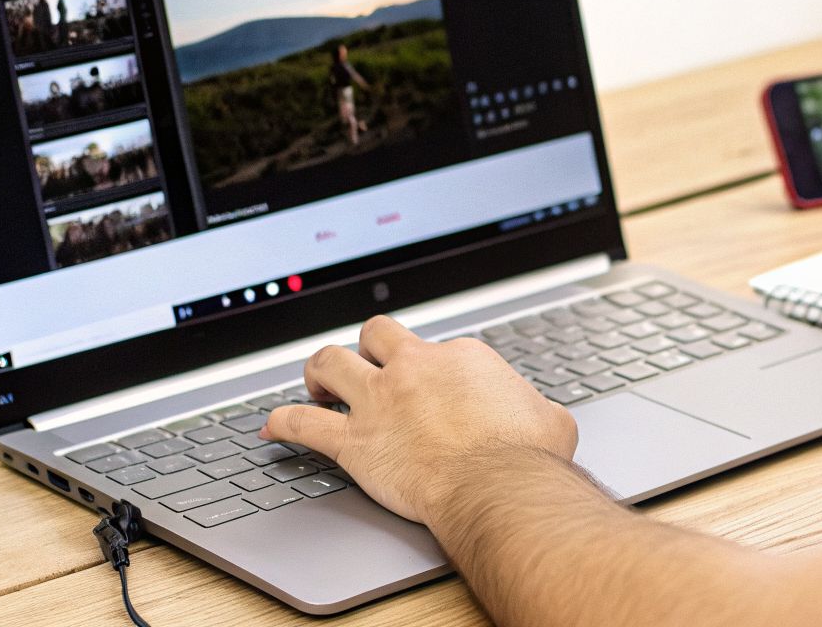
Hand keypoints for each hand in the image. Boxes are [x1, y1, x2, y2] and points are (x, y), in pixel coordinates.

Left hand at [261, 315, 577, 524]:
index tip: (430, 390)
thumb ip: (537, 409)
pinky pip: (303, 425)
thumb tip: (544, 417)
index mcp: (459, 358)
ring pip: (329, 363)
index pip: (433, 351)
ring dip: (316, 371)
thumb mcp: (551, 419)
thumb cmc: (527, 457)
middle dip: (367, 347)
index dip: (429, 370)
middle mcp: (412, 369)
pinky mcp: (355, 442)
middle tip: (363, 366)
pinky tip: (271, 428)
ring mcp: (379, 402)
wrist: (498, 485)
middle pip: (375, 335)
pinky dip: (282, 423)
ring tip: (315, 384)